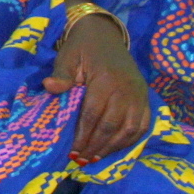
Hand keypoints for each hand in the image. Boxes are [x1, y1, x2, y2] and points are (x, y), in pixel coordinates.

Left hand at [43, 12, 152, 164]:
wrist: (104, 34)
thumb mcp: (67, 56)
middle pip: (112, 126)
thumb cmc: (82, 47)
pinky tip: (116, 148)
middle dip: (97, 146)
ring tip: (97, 158)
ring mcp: (138, 93)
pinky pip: (143, 124)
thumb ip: (61, 74)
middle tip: (82, 160)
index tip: (73, 152)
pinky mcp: (144, 96)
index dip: (84, 136)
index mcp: (105, 79)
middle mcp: (125, 88)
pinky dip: (131, 139)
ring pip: (130, 129)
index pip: (94, 115)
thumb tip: (49, 87)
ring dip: (114, 147)